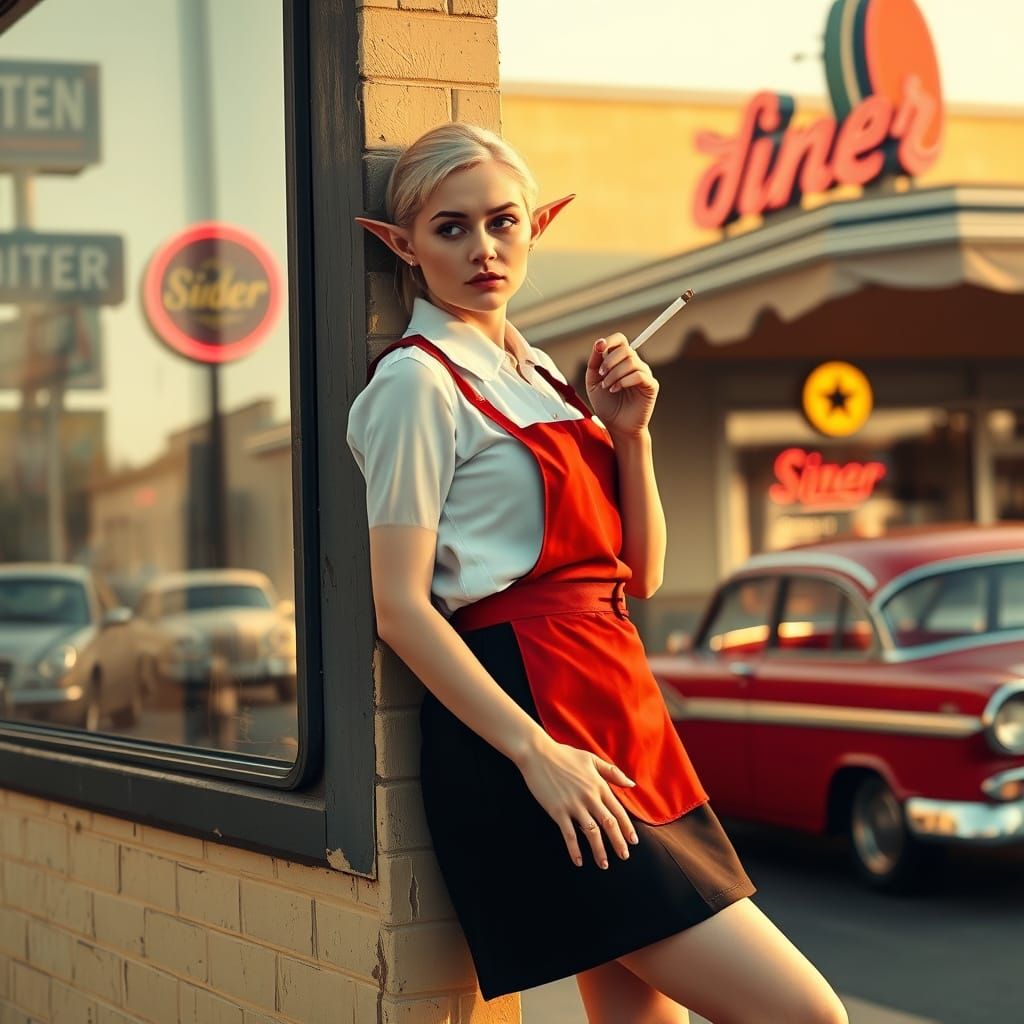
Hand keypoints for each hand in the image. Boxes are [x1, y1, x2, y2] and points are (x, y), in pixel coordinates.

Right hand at [513, 733, 639, 867]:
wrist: (537, 753)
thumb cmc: (564, 754)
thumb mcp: (591, 759)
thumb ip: (612, 772)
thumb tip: (631, 784)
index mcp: (598, 785)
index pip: (618, 811)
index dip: (627, 828)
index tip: (633, 842)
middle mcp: (589, 796)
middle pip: (609, 824)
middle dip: (618, 843)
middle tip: (624, 857)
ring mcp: (573, 805)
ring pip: (592, 833)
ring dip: (599, 851)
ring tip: (604, 864)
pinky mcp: (557, 811)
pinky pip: (569, 834)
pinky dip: (574, 850)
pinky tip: (578, 861)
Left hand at [585, 333, 659, 437]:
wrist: (616, 426)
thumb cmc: (606, 405)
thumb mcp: (593, 381)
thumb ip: (595, 362)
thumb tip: (600, 342)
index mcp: (621, 361)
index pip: (620, 340)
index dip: (610, 340)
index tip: (600, 348)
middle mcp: (634, 364)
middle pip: (626, 349)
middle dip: (609, 361)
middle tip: (602, 376)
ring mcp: (644, 374)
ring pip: (632, 361)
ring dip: (615, 373)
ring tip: (608, 387)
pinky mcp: (651, 386)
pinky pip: (640, 375)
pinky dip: (624, 381)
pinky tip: (615, 390)